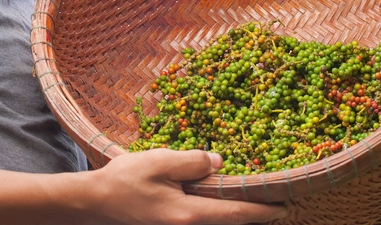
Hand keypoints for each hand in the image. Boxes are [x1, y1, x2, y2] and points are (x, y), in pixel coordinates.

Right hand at [88, 149, 289, 224]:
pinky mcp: (171, 224)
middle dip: (253, 214)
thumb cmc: (125, 180)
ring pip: (216, 221)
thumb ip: (194, 162)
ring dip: (234, 212)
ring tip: (253, 201)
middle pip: (230, 221)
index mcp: (190, 214)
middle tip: (277, 203)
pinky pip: (201, 218)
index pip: (237, 213)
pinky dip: (215, 210)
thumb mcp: (161, 162)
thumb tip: (220, 163)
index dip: (263, 210)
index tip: (285, 206)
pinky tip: (217, 197)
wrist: (95, 202)